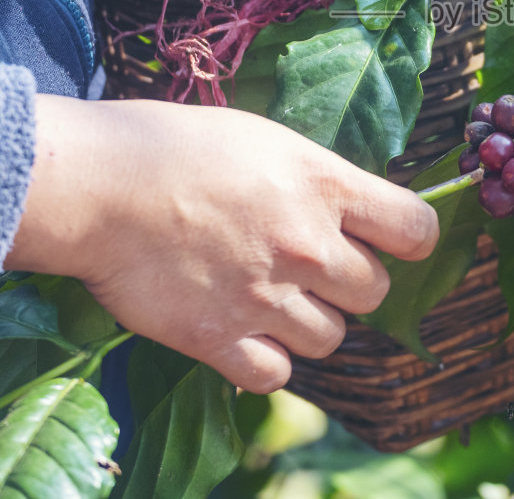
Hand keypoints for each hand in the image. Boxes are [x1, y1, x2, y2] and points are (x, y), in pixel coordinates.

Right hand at [6, 96, 438, 392]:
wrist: (98, 184)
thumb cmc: (167, 145)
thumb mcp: (260, 137)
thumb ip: (310, 177)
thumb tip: (342, 206)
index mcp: (323, 184)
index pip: (415, 228)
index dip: (409, 239)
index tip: (391, 241)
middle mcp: (307, 244)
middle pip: (374, 291)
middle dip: (349, 283)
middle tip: (309, 269)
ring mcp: (266, 296)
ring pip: (331, 338)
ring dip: (310, 324)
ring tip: (271, 300)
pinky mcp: (220, 339)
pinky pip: (276, 375)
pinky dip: (265, 361)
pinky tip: (243, 334)